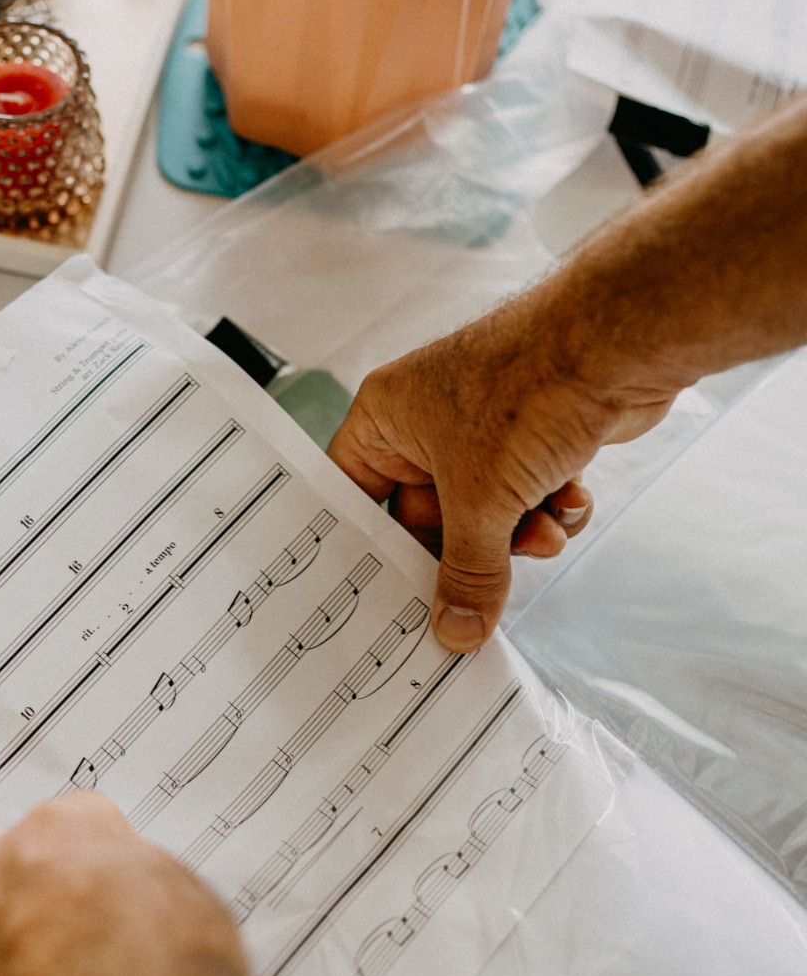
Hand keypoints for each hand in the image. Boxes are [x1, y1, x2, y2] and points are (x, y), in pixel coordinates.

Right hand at [328, 300, 674, 650]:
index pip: (357, 496)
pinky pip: (529, 497)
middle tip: (483, 584)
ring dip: (519, 536)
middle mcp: (428, 419)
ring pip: (487, 514)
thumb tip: (456, 629)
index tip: (390, 596)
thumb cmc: (530, 382)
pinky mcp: (533, 436)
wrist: (619, 345)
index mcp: (387, 416)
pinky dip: (551, 509)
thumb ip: (467, 573)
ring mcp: (483, 428)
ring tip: (543, 532)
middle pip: (430, 516)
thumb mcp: (481, 500)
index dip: (373, 548)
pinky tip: (569, 499)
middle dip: (469, 549)